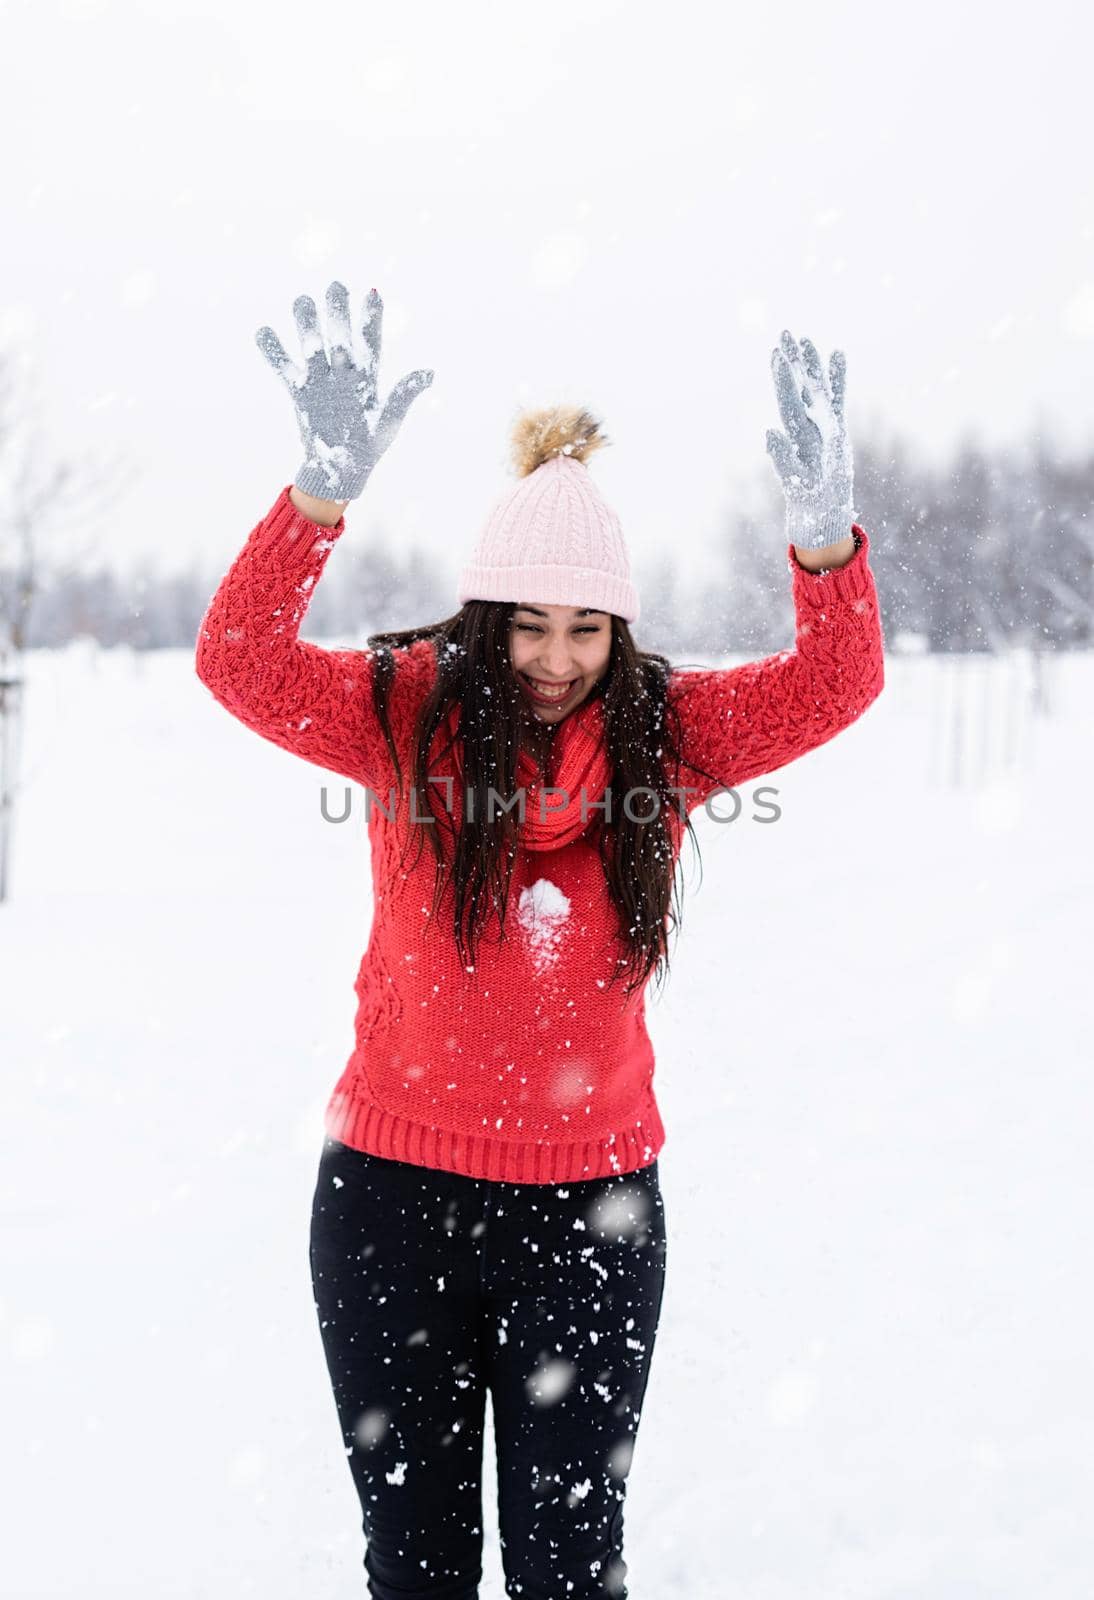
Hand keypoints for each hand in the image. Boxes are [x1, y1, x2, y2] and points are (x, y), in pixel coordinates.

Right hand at [256, 281, 433, 501]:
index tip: (371, 292)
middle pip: (338, 335)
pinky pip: (284, 368)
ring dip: (306, 324)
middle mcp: (343, 373)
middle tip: (334, 286)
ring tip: (301, 301)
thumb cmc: (370, 448)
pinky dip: (273, 352)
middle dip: (336, 312)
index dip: (370, 318)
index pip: (370, 341)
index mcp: (367, 378)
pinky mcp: (301, 394)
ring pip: (311, 344)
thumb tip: (429, 373)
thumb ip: (404, 394)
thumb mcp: (390, 421)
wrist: (341, 472)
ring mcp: (321, 381)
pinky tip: (263, 331)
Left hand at [765, 330, 854, 548]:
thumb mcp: (794, 481)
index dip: (783, 379)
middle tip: (784, 333)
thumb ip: (782, 457)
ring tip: (806, 339)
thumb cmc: (806, 500)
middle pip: (798, 387)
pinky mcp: (836, 428)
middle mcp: (807, 425)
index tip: (777, 355)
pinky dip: (838, 378)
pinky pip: (837, 398)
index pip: (787, 401)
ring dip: (811, 364)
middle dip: (792, 361)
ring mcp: (822, 424)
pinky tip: (838, 354)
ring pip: (816, 388)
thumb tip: (769, 433)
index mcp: (796, 435)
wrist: (822, 511)